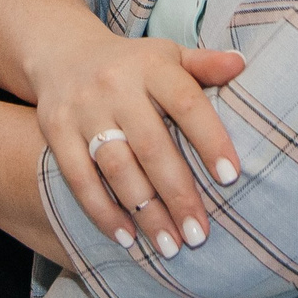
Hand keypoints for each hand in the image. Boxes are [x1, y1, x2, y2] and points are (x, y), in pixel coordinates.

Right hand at [28, 28, 247, 259]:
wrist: (62, 52)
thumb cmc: (132, 64)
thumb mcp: (167, 56)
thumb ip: (203, 64)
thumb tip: (240, 65)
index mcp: (151, 65)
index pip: (186, 102)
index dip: (210, 140)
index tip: (230, 177)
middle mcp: (115, 85)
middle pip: (151, 145)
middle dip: (177, 194)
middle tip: (199, 234)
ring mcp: (83, 109)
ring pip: (116, 167)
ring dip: (144, 212)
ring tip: (170, 245)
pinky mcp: (57, 131)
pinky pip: (79, 178)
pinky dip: (102, 212)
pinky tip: (126, 237)